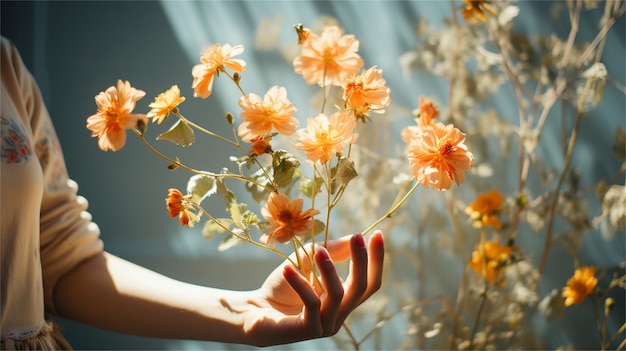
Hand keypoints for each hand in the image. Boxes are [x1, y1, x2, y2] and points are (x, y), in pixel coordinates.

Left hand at [241, 231, 383, 345]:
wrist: (253, 310)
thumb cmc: (281, 287)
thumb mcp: (307, 262)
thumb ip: (331, 251)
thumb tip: (353, 236)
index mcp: (343, 300)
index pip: (370, 283)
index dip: (376, 260)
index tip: (378, 234)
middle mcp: (339, 315)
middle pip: (361, 288)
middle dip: (361, 260)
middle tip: (357, 237)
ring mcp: (325, 325)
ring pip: (338, 294)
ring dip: (329, 269)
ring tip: (317, 251)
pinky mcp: (308, 331)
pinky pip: (312, 304)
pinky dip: (300, 283)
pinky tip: (287, 269)